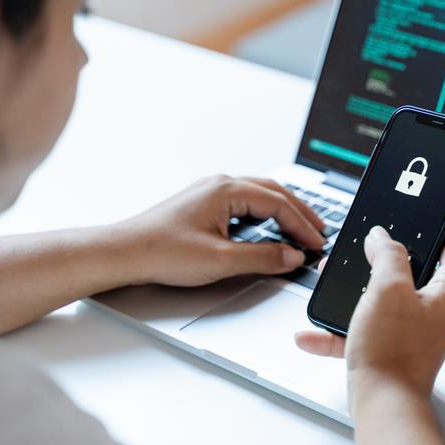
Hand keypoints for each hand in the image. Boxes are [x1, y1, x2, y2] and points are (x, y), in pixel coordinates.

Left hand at [114, 175, 324, 286]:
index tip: (316, 243)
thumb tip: (291, 256)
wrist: (125, 252)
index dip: (301, 225)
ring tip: (301, 227)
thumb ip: (261, 258)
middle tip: (319, 232)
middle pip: (273, 192)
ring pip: (260, 194)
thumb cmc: (163, 252)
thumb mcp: (220, 260)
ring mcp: (211, 191)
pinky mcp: (204, 203)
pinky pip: (245, 201)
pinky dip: (266, 212)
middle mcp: (220, 184)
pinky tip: (270, 225)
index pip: (278, 204)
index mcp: (226, 190)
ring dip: (284, 210)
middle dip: (300, 213)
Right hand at [295, 219, 444, 402]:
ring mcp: (417, 326)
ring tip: (339, 274)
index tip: (429, 203)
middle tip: (374, 235)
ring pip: (390, 292)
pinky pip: (368, 325)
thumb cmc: (393, 354)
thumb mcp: (388, 289)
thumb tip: (382, 237)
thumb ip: (387, 254)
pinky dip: (343, 326)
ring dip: (362, 284)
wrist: (382, 407)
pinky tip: (315, 332)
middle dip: (391, 249)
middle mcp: (439, 307)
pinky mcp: (395, 344)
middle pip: (421, 263)